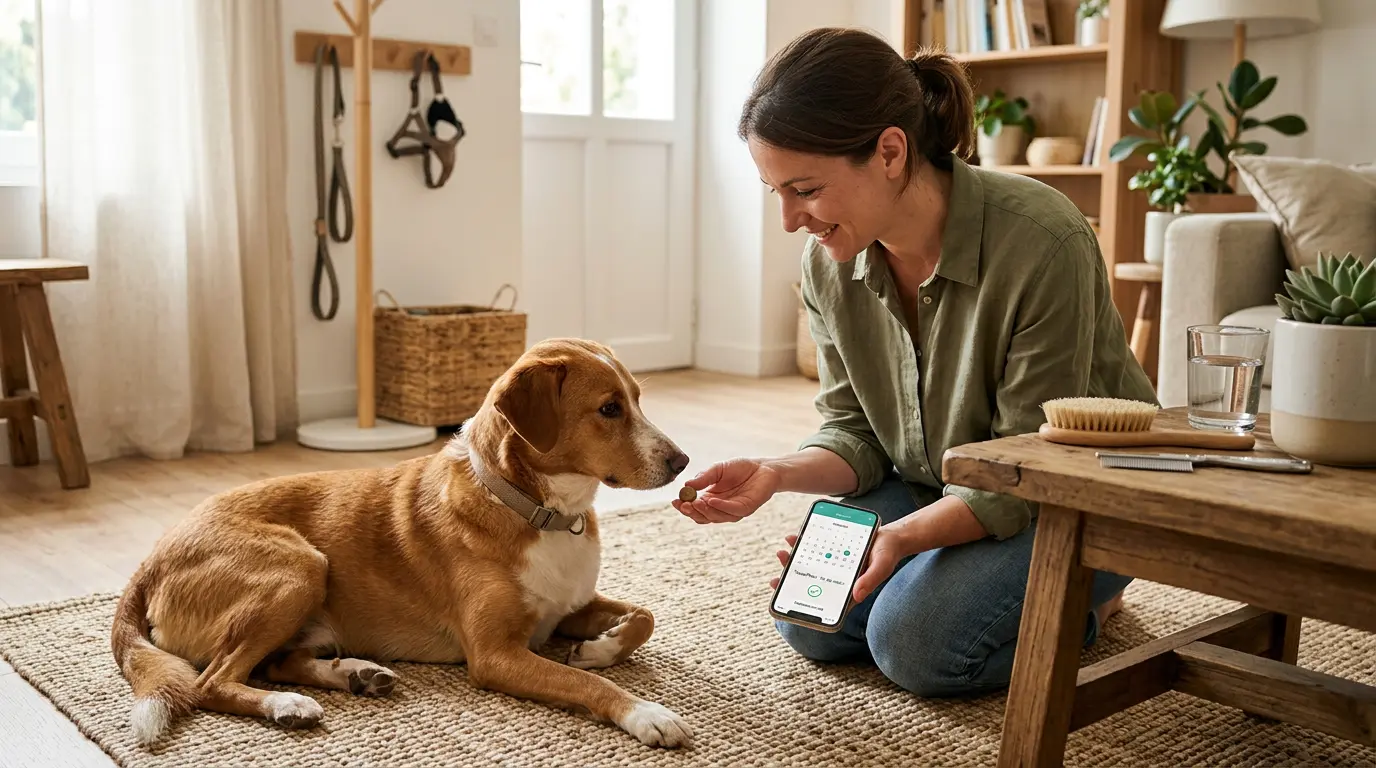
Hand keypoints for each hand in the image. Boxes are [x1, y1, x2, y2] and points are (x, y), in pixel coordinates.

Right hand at [671, 458, 780, 523]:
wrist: (763, 467)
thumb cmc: (740, 468)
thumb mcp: (718, 469)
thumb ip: (704, 477)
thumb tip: (686, 485)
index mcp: (711, 499)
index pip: (695, 509)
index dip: (684, 507)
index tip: (675, 501)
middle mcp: (721, 508)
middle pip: (703, 517)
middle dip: (692, 512)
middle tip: (683, 505)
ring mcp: (734, 510)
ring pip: (716, 517)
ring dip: (704, 511)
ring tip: (695, 502)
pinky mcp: (746, 508)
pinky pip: (732, 511)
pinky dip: (721, 507)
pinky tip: (712, 500)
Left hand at [768, 525, 912, 603]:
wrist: (890, 537)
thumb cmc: (887, 555)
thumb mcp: (881, 567)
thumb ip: (870, 580)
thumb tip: (856, 595)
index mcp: (848, 591)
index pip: (824, 604)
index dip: (805, 607)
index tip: (789, 604)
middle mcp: (837, 581)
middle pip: (810, 585)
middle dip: (792, 583)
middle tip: (775, 580)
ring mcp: (832, 567)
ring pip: (809, 567)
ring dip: (793, 562)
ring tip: (782, 552)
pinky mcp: (831, 553)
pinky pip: (813, 551)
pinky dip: (802, 544)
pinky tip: (793, 537)